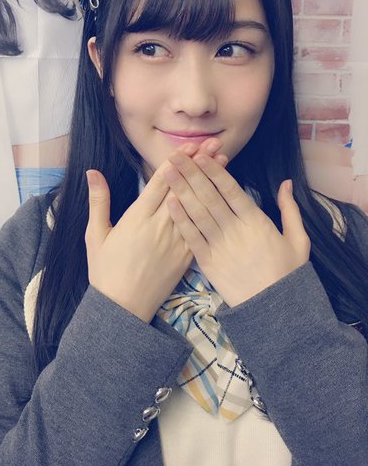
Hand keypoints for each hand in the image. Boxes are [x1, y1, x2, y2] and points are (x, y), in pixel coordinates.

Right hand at [85, 140, 227, 321]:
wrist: (122, 309)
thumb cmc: (105, 271)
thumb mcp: (96, 234)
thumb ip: (98, 201)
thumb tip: (92, 172)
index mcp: (137, 218)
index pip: (160, 183)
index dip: (177, 161)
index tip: (190, 144)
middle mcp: (160, 226)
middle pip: (183, 188)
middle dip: (199, 164)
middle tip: (214, 144)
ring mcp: (176, 241)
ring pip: (196, 204)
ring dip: (210, 181)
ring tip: (224, 161)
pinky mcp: (186, 256)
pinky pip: (201, 228)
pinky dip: (211, 208)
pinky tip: (221, 196)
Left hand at [163, 153, 310, 306]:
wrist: (275, 310)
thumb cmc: (288, 273)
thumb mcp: (298, 240)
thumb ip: (289, 209)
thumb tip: (286, 183)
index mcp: (256, 221)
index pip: (231, 189)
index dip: (214, 171)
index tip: (201, 155)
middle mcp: (235, 230)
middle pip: (209, 196)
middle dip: (191, 173)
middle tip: (175, 156)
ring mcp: (220, 246)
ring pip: (197, 213)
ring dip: (181, 190)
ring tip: (167, 172)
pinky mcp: (208, 262)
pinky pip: (191, 237)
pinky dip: (180, 219)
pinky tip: (169, 203)